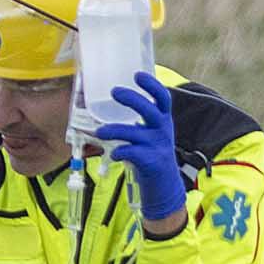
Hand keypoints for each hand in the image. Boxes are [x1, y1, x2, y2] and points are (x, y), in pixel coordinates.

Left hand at [85, 74, 186, 226]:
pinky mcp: (152, 163)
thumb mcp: (151, 136)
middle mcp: (163, 131)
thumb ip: (139, 122)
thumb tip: (111, 107)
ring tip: (100, 132)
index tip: (137, 75)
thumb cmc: (152, 157)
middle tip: (114, 92)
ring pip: (135, 133)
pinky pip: (132, 153)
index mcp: (163, 122)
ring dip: (115, 130)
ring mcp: (159, 147)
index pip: (163, 98)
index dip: (152, 85)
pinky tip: (114, 154)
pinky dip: (120, 152)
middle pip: (150, 110)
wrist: (164, 188)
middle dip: (132, 99)